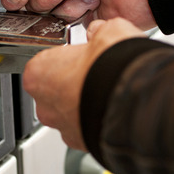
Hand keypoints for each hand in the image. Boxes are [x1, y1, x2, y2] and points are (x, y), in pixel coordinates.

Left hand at [23, 17, 145, 149]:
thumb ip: (99, 31)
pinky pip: (86, 129)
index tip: (81, 55)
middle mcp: (44, 105)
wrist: (135, 102)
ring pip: (69, 112)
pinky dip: (97, 121)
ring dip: (85, 103)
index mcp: (38, 73)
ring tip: (107, 90)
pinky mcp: (81, 143)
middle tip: (95, 72)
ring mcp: (62, 127)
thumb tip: (102, 31)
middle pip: (54, 90)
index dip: (66, 57)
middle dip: (73, 82)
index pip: (45, 62)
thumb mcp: (108, 31)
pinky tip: (112, 107)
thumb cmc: (113, 69)